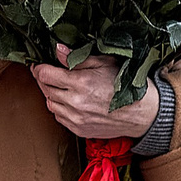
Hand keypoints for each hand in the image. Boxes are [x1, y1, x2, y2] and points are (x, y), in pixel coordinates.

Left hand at [30, 44, 159, 141]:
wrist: (142, 113)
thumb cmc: (125, 86)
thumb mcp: (104, 63)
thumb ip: (78, 58)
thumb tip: (58, 50)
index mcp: (80, 83)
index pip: (45, 75)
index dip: (39, 68)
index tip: (39, 65)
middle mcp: (75, 103)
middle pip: (45, 89)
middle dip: (44, 80)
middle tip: (50, 73)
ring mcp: (76, 119)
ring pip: (50, 104)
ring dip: (52, 94)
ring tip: (62, 87)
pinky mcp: (79, 130)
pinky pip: (59, 117)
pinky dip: (60, 108)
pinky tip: (70, 101)